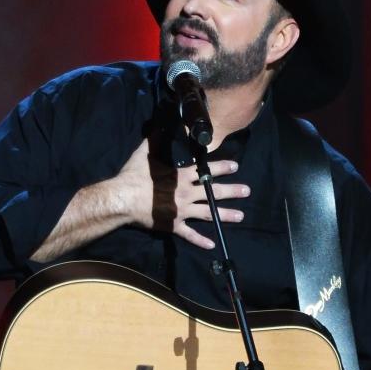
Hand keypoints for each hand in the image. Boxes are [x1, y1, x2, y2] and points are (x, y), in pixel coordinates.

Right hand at [114, 139, 249, 249]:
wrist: (123, 198)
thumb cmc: (134, 175)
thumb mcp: (145, 153)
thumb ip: (156, 140)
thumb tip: (160, 125)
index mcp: (181, 176)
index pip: (206, 170)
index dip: (222, 168)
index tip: (235, 167)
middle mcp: (186, 193)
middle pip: (214, 192)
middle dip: (232, 191)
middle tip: (247, 191)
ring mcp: (181, 210)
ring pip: (208, 213)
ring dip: (226, 215)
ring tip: (241, 216)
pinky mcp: (173, 225)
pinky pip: (190, 234)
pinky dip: (200, 240)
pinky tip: (212, 244)